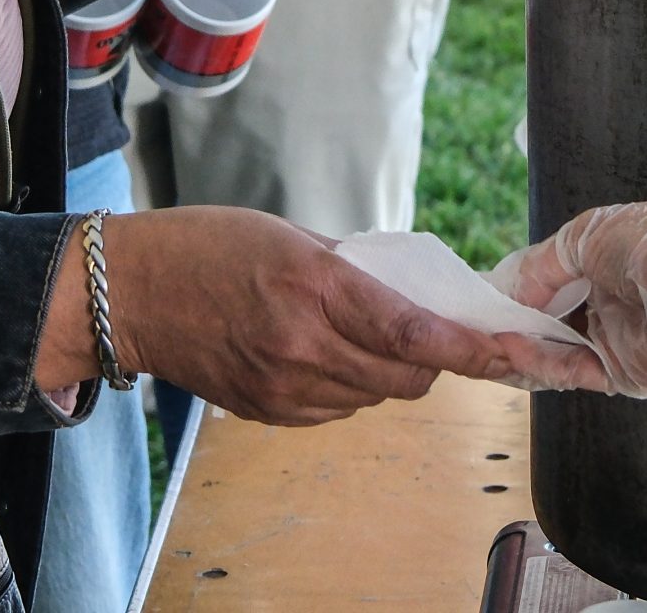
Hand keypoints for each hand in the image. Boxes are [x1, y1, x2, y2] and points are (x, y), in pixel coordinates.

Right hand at [44, 206, 550, 426]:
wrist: (134, 293)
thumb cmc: (210, 246)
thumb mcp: (292, 236)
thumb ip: (355, 269)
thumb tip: (414, 295)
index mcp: (316, 288)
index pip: (414, 336)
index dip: (472, 351)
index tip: (512, 353)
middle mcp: (304, 345)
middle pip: (406, 378)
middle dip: (434, 361)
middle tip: (431, 331)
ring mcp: (284, 385)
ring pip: (374, 398)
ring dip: (389, 373)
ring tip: (364, 334)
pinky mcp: (268, 411)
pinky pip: (337, 410)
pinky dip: (350, 388)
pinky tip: (326, 354)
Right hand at [491, 193, 646, 411]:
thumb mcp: (587, 235)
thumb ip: (541, 266)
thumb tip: (506, 293)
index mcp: (595, 265)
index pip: (541, 287)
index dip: (509, 295)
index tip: (475, 304)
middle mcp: (600, 304)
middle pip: (542, 326)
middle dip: (508, 328)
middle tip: (473, 331)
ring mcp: (609, 341)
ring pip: (551, 355)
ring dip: (521, 349)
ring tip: (495, 339)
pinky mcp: (621, 374)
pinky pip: (573, 375)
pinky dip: (547, 367)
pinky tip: (523, 353)